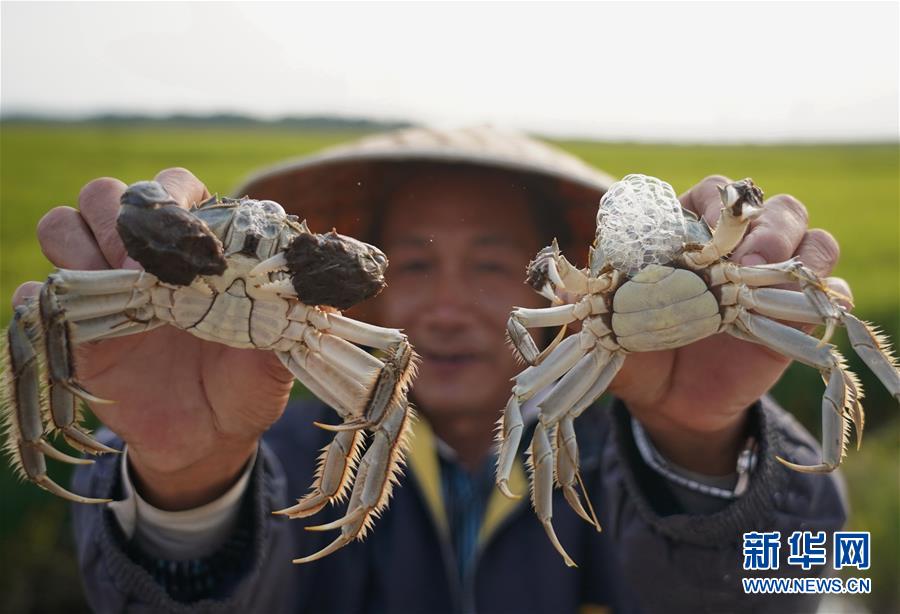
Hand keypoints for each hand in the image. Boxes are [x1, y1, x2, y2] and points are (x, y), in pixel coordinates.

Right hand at [13, 168, 294, 508]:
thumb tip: (314, 286)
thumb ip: (290, 317)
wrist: (209, 440)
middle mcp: (145, 258)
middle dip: (122, 216)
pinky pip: (38, 296)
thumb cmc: (247, 385)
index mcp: (196, 250)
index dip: (176, 199)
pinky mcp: (77, 329)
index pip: (172, 187)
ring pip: (62, 227)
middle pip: (106, 194)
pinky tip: (84, 326)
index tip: (195, 241)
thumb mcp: (276, 356)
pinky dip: (46, 299)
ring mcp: (107, 289)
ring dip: (78, 245)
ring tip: (120, 287)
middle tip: (148, 263)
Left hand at [609, 175, 848, 474]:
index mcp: (689, 237)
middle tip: (741, 259)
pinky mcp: (795, 312)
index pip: (710, 195)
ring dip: (795, 245)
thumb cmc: (638, 354)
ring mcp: (769, 278)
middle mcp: (734, 248)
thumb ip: (586, 304)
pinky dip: (826, 289)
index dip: (710, 203)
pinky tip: (808, 303)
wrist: (670, 405)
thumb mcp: (606, 331)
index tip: (699, 228)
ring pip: (807, 234)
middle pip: (767, 206)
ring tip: (765, 273)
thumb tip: (558, 282)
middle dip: (760, 223)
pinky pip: (829, 288)